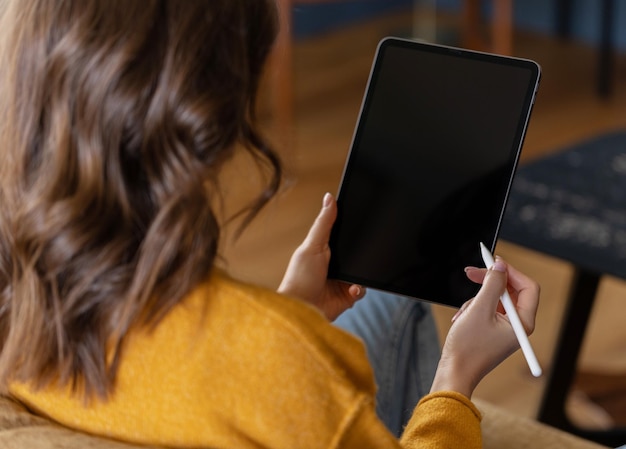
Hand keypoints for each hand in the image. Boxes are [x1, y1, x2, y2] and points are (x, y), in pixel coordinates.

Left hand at [278, 193, 365, 320]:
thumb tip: (329, 197)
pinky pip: (362, 289)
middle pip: (356, 253)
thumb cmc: (299, 278)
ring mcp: (341, 280)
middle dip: (363, 253)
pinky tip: (352, 288)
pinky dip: (359, 289)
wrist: (300, 310)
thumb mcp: (312, 246)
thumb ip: (323, 223)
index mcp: (324, 250)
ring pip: (362, 271)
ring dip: (361, 273)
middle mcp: (334, 264)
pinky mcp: (347, 296)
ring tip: (353, 275)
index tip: (363, 220)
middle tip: (364, 251)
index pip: (342, 234)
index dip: (352, 227)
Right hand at [430, 258, 539, 397]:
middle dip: (490, 282)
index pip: (527, 287)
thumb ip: (491, 284)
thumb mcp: (479, 309)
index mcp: (523, 322)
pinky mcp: (493, 331)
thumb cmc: (468, 347)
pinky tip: (461, 319)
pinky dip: (472, 310)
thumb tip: (500, 267)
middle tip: (471, 272)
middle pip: (510, 291)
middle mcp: (518, 326)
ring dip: (476, 300)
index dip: (511, 272)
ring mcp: (505, 329)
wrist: (454, 372)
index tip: (493, 262)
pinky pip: (486, 310)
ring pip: (494, 300)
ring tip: (463, 313)